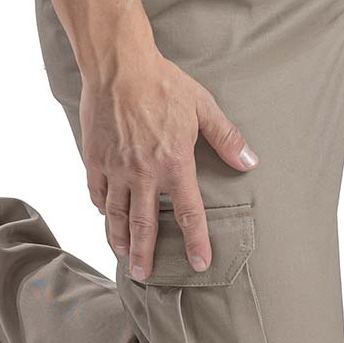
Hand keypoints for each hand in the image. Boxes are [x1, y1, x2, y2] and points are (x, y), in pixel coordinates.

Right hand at [80, 47, 257, 279]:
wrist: (119, 66)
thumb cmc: (163, 83)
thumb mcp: (203, 107)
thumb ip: (226, 138)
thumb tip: (249, 162)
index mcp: (173, 163)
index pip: (188, 213)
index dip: (196, 241)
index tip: (199, 263)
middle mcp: (142, 173)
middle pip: (144, 225)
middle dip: (145, 254)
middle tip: (146, 276)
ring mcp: (115, 168)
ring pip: (116, 214)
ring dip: (120, 238)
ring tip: (124, 256)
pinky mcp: (94, 158)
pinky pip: (96, 192)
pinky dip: (101, 208)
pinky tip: (105, 216)